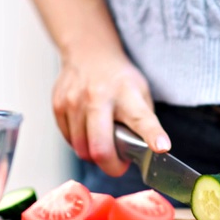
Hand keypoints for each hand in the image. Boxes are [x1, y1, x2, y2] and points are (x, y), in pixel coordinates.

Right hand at [52, 51, 169, 176]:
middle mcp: (98, 97)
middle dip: (112, 166)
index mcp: (127, 94)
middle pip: (100, 148)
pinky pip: (69, 140)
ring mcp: (74, 101)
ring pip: (82, 149)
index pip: (141, 118)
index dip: (152, 135)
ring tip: (104, 143)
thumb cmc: (119, 78)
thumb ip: (143, 121)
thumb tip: (148, 152)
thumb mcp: (140, 92)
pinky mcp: (58, 106)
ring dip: (95, 156)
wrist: (88, 52)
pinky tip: (89, 131)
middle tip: (120, 165)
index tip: (161, 147)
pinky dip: (81, 144)